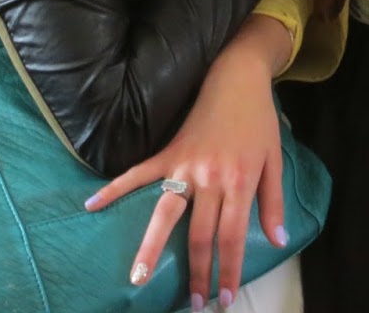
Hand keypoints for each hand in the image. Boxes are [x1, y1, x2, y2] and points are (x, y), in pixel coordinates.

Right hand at [84, 45, 286, 304]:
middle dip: (196, 272)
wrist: (238, 79)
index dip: (228, 270)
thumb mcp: (275, 161)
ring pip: (165, 213)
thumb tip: (277, 241)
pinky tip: (91, 205)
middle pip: (199, 235)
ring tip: (139, 278)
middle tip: (193, 304)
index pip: (231, 237)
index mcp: (239, 182)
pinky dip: (114, 189)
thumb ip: (273, 203)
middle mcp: (210, 178)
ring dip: (152, 248)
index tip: (223, 298)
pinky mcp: (168, 152)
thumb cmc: (259, 122)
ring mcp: (185, 165)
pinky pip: (138, 174)